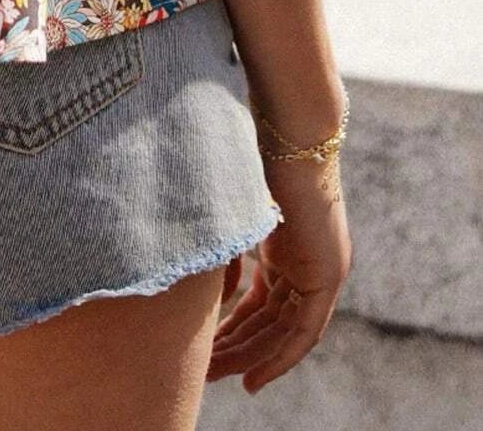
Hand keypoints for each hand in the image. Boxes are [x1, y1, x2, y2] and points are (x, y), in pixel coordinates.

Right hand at [206, 152, 351, 392]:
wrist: (288, 135)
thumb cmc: (253, 155)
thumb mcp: (230, 208)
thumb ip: (217, 241)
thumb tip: (184, 262)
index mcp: (287, 250)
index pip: (260, 304)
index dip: (234, 330)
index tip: (207, 351)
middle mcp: (308, 266)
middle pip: (270, 322)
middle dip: (236, 348)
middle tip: (205, 371)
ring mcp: (321, 272)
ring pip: (283, 332)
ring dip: (251, 357)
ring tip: (217, 377)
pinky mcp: (327, 277)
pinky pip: (303, 332)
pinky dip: (279, 357)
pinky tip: (253, 378)